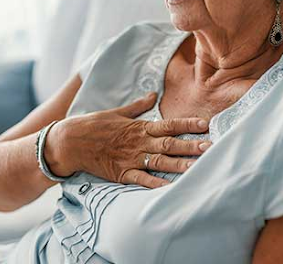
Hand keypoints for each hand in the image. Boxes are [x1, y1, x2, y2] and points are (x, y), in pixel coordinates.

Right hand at [45, 92, 211, 187]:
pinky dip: (157, 185)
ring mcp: (131, 159)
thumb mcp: (117, 112)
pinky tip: (171, 188)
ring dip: (180, 165)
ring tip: (199, 168)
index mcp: (139, 127)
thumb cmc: (94, 125)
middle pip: (170, 145)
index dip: (188, 124)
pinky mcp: (122, 173)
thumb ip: (137, 106)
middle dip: (191, 146)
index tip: (206, 124)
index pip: (169, 125)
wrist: (70, 142)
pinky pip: (142, 180)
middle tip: (211, 147)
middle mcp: (139, 143)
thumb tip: (152, 95)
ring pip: (160, 163)